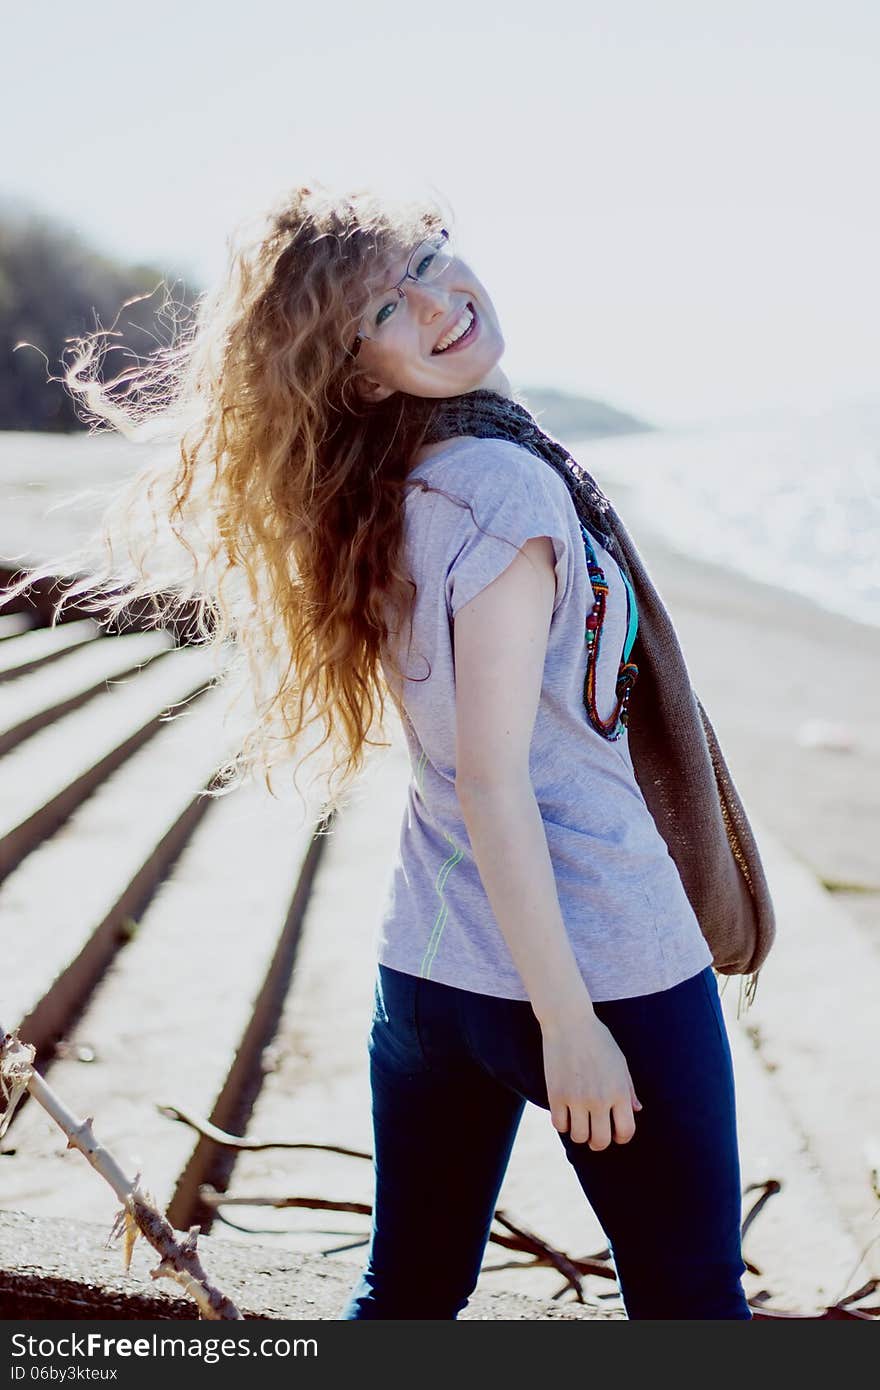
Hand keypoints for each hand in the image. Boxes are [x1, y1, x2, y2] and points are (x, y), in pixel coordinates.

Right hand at [540, 1010, 642, 1148]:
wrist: (569, 1021)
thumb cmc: (597, 1039)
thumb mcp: (619, 1062)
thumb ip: (628, 1089)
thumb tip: (636, 1110)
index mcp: (619, 1091)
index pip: (625, 1132)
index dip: (621, 1137)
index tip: (615, 1132)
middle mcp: (599, 1098)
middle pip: (600, 1141)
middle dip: (598, 1142)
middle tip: (595, 1133)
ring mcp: (576, 1098)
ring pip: (578, 1136)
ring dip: (580, 1133)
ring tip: (579, 1122)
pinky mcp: (556, 1094)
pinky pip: (559, 1124)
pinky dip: (563, 1123)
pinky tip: (565, 1112)